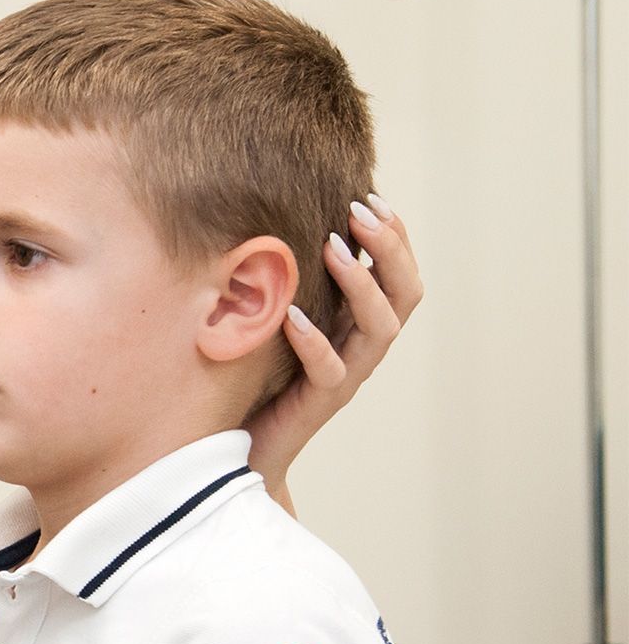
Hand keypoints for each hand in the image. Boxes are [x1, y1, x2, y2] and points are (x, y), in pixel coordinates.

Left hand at [248, 195, 422, 507]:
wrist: (239, 449)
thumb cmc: (255, 374)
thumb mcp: (276, 314)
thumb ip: (291, 278)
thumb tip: (276, 218)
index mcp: (359, 322)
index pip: (398, 273)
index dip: (395, 235)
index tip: (371, 195)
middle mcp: (362, 347)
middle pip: (404, 294)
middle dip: (389, 248)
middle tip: (360, 210)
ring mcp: (344, 376)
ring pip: (380, 329)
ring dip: (361, 284)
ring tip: (334, 247)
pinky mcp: (317, 403)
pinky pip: (328, 371)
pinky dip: (314, 341)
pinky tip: (293, 315)